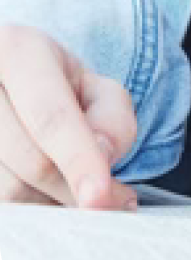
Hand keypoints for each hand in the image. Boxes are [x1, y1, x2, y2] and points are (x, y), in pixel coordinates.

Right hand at [0, 25, 136, 207]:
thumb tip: (103, 158)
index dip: (78, 159)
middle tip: (107, 202)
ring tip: (72, 191)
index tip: (100, 198)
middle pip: (31, 162)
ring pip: (7, 191)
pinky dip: (27, 208)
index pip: (51, 117)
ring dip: (48, 203)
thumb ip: (111, 116)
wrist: (2, 80)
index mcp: (17, 52)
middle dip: (73, 189)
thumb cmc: (53, 86)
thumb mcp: (91, 82)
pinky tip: (44, 196)